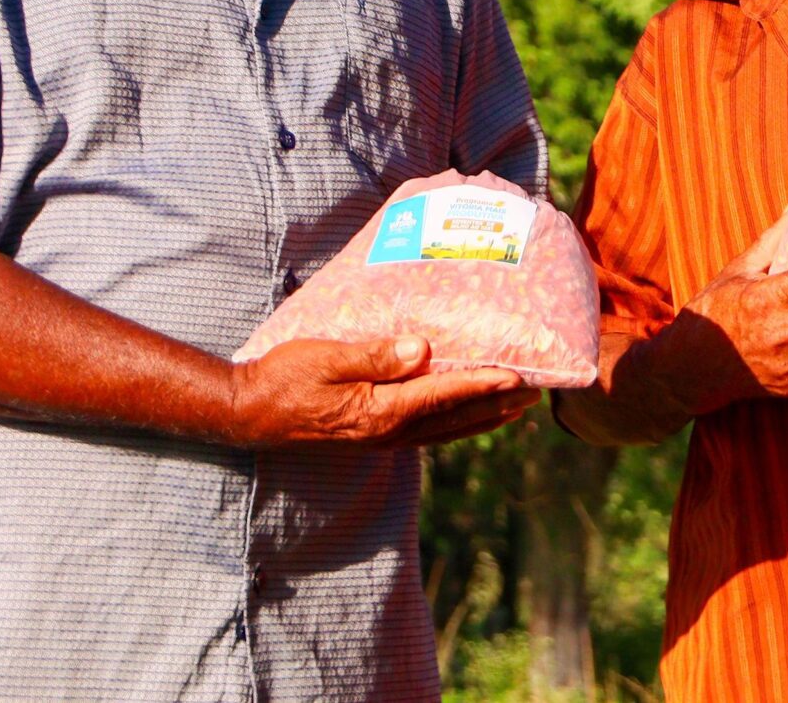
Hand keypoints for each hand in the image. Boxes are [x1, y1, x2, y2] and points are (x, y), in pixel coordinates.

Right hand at [225, 336, 536, 449]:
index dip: (484, 386)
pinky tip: (467, 413)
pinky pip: (427, 431)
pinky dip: (456, 422)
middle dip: (497, 406)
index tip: (520, 378)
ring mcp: (381, 438)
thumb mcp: (327, 358)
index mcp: (381, 412)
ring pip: (445, 430)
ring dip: (483, 418)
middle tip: (537, 393)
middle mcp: (388, 431)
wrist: (250, 412)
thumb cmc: (285, 377)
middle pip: (455, 419)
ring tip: (517, 406)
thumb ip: (376, 356)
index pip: (444, 397)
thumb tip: (423, 350)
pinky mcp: (373, 435)